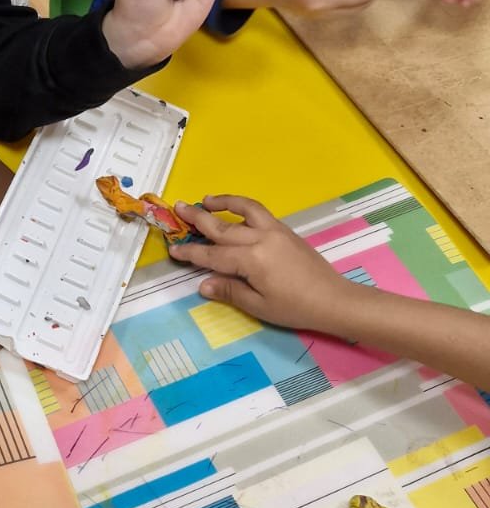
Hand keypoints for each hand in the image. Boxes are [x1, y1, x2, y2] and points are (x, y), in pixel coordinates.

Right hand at [167, 195, 353, 332]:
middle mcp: (261, 238)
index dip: (191, 254)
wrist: (333, 299)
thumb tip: (203, 284)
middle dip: (198, 218)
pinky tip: (234, 212)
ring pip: (244, 209)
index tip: (173, 249)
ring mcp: (275, 231)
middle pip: (223, 226)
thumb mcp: (259, 306)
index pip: (213, 255)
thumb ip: (230, 291)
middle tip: (178, 207)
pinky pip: (259, 212)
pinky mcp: (285, 230)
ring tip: (205, 200)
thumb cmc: (295, 308)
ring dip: (223, 202)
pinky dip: (242, 207)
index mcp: (252, 259)